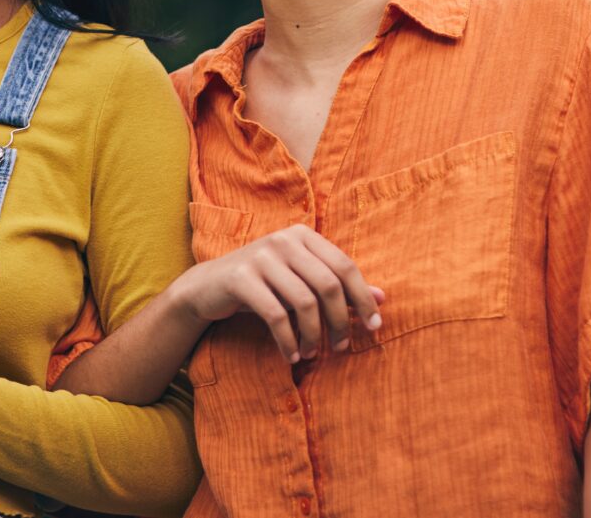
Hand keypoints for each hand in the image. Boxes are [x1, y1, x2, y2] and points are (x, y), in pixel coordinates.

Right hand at [175, 224, 384, 362]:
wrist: (208, 286)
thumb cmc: (264, 285)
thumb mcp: (301, 281)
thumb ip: (338, 287)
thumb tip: (382, 298)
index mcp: (303, 235)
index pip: (345, 266)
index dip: (363, 298)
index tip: (374, 327)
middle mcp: (284, 239)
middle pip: (328, 285)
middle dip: (339, 322)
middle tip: (340, 348)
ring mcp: (261, 256)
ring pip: (303, 302)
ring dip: (312, 335)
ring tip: (311, 354)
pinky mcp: (240, 277)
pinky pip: (275, 314)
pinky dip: (287, 340)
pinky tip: (291, 355)